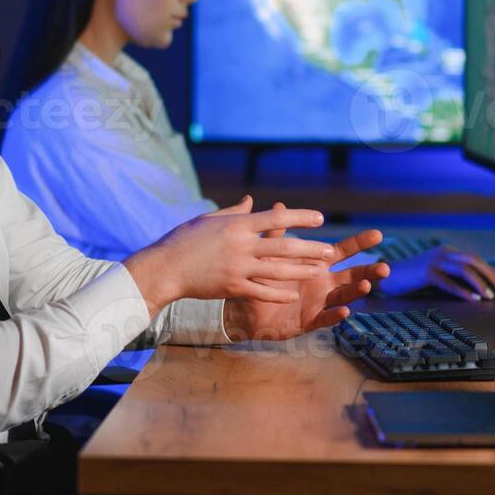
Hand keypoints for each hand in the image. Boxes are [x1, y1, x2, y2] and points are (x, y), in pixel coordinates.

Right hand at [122, 196, 336, 315]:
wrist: (165, 268)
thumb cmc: (184, 240)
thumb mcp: (208, 219)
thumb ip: (234, 212)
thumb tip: (251, 200)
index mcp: (236, 225)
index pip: (275, 218)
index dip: (299, 218)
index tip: (320, 218)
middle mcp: (241, 246)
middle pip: (283, 247)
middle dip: (309, 248)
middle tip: (330, 250)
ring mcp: (238, 268)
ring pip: (277, 271)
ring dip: (301, 271)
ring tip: (319, 271)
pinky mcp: (232, 287)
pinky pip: (262, 291)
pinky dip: (279, 293)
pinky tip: (293, 294)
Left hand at [222, 203, 390, 341]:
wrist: (245, 307)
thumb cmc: (261, 277)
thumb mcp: (270, 254)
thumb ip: (276, 233)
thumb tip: (279, 205)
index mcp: (317, 263)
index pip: (343, 251)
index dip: (360, 243)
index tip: (378, 234)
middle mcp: (323, 283)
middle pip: (352, 275)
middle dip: (369, 272)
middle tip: (385, 268)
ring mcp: (319, 302)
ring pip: (342, 296)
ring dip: (355, 291)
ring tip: (365, 285)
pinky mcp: (309, 321)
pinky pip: (324, 319)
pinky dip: (334, 316)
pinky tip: (344, 311)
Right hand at [380, 245, 494, 300]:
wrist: (386, 277)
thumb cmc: (411, 279)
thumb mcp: (434, 273)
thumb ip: (451, 276)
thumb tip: (474, 289)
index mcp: (445, 252)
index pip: (473, 258)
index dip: (489, 270)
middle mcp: (442, 253)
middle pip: (473, 261)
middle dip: (490, 274)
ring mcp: (434, 261)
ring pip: (464, 270)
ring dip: (480, 283)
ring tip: (490, 296)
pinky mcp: (426, 272)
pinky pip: (450, 282)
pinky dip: (464, 291)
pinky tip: (474, 299)